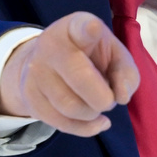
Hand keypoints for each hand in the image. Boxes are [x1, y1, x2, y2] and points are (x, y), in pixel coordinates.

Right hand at [0, 12, 139, 136]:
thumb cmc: (87, 55)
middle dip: (104, 98)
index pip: (80, 28)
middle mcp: (50, 46)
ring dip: (93, 113)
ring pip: (71, 107)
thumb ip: (126, 72)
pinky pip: (62, 124)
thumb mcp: (112, 54)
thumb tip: (121, 97)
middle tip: (109, 99)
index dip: (88, 30)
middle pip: (80, 79)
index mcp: (74, 28)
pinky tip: (95, 121)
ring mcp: (36, 73)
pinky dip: (86, 128)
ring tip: (96, 104)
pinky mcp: (30, 98)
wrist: (42, 63)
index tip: (93, 28)